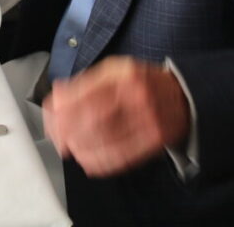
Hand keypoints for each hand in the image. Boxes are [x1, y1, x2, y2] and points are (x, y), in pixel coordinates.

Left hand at [42, 57, 191, 177]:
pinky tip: (89, 162)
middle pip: (92, 119)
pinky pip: (123, 155)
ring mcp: (147, 119)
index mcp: (122, 75)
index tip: (51, 118)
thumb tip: (58, 94)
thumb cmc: (142, 82)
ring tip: (70, 149)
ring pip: (106, 139)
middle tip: (58, 138)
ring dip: (81, 148)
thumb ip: (85, 82)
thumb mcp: (114, 70)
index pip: (84, 94)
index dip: (62, 110)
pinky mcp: (155, 139)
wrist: (182, 96)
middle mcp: (135, 95)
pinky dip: (101, 162)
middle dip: (68, 132)